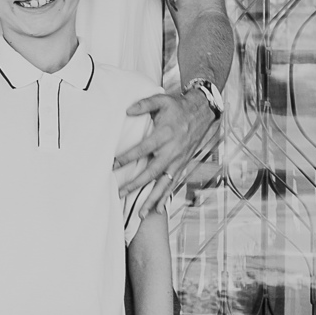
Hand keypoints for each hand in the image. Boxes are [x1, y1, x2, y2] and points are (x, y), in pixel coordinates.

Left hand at [113, 90, 218, 215]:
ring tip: (142, 214)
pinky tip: (158, 209)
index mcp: (165, 135)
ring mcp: (179, 160)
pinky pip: (173, 183)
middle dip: (135, 184)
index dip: (127, 158)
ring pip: (164, 183)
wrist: (202, 112)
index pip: (143, 149)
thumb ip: (144, 104)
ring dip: (152, 199)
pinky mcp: (183, 165)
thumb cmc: (178, 106)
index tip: (113, 165)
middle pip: (152, 172)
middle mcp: (172, 151)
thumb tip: (126, 110)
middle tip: (120, 193)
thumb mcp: (161, 100)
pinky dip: (165, 197)